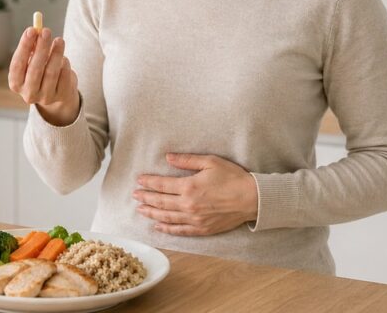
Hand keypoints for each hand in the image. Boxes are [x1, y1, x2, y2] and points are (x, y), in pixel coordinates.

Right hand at [7, 27, 79, 125]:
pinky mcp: (61, 96)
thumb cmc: (40, 70)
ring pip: (51, 72)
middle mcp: (28, 93)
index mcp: (16, 83)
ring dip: (56, 53)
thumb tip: (37, 30)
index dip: (24, 46)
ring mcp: (45, 97)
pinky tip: (63, 58)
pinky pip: (64, 76)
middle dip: (41, 48)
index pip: (17, 64)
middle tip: (47, 31)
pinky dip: (65, 64)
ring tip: (59, 40)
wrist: (56, 91)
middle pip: (34, 69)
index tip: (31, 30)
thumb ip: (32, 47)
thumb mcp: (33, 59)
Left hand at [133, 153, 258, 235]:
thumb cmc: (233, 177)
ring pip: (167, 217)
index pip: (162, 185)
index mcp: (189, 187)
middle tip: (135, 195)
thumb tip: (168, 157)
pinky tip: (158, 226)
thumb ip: (187, 160)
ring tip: (141, 210)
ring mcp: (194, 219)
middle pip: (161, 202)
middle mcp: (188, 205)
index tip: (139, 180)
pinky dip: (168, 229)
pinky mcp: (202, 229)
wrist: (252, 199)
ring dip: (152, 213)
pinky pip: (180, 230)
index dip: (149, 182)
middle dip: (146, 198)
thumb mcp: (210, 162)